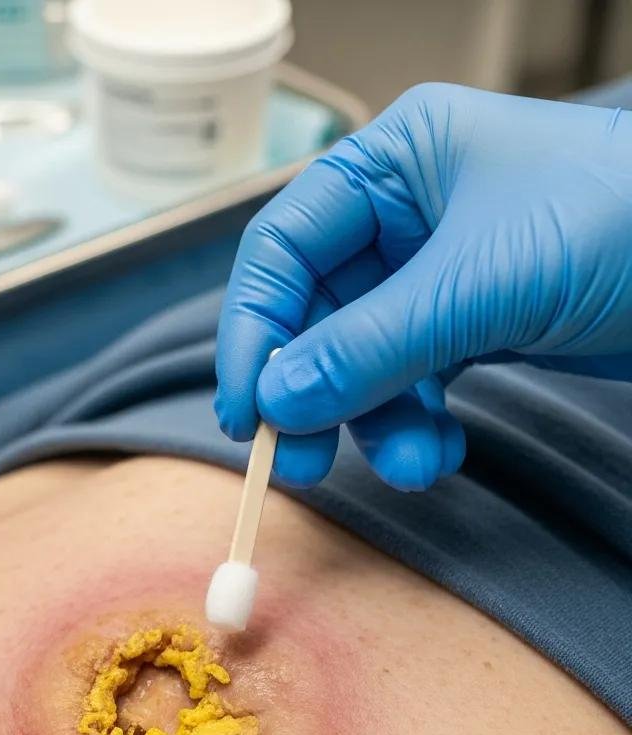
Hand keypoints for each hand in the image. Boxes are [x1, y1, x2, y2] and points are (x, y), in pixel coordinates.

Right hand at [215, 83, 631, 490]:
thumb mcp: (482, 285)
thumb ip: (368, 346)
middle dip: (309, 392)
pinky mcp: (465, 326)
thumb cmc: (627, 227)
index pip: (284, 247)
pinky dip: (413, 427)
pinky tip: (437, 453)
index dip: (254, 330)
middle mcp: (404, 214)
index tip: (246, 408)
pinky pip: (407, 384)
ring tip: (410, 464)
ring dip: (372, 423)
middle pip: (314, 313)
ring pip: (359, 361)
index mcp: (395, 163)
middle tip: (296, 461)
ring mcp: (433, 274)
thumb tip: (275, 400)